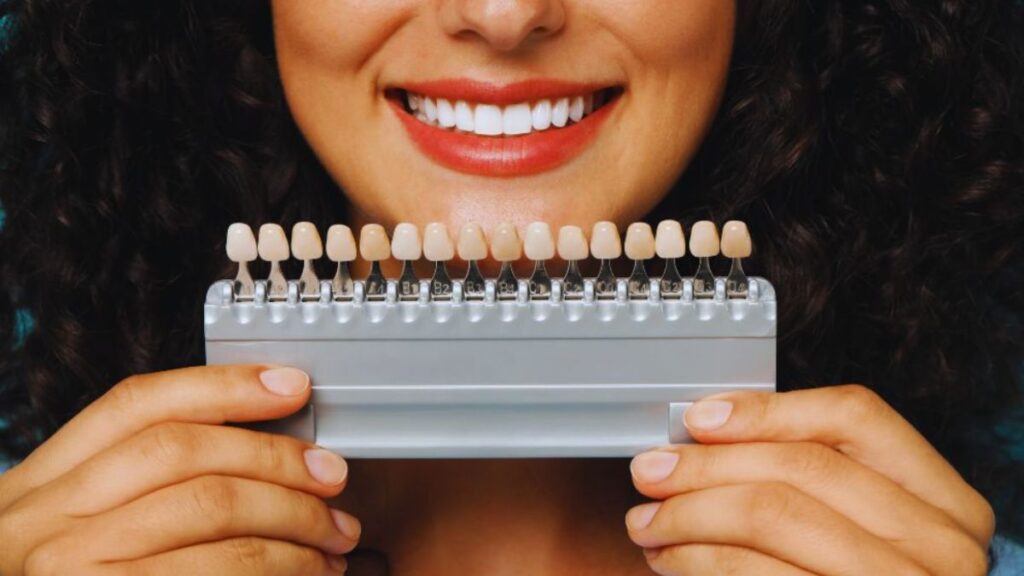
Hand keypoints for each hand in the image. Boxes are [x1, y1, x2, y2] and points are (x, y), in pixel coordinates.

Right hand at [0, 365, 359, 574]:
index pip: (137, 404)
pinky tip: (307, 571)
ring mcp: (69, 566)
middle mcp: (45, 519)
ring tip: (333, 538)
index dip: (223, 385)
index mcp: (43, 485)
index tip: (291, 385)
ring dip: (294, 520)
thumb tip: (266, 450)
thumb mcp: (87, 530)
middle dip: (275, 458)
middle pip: (184, 451)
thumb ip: (151, 485)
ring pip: (212, 508)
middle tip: (332, 476)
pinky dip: (279, 566)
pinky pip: (218, 570)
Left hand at [625, 385, 994, 574]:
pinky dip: (702, 561)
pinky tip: (675, 558)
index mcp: (945, 501)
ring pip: (775, 516)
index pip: (856, 417)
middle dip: (707, 466)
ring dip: (690, 515)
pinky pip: (760, 574)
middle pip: (803, 467)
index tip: (700, 418)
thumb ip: (810, 480)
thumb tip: (709, 437)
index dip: (769, 410)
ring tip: (649, 523)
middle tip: (650, 473)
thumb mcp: (867, 530)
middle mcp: (940, 545)